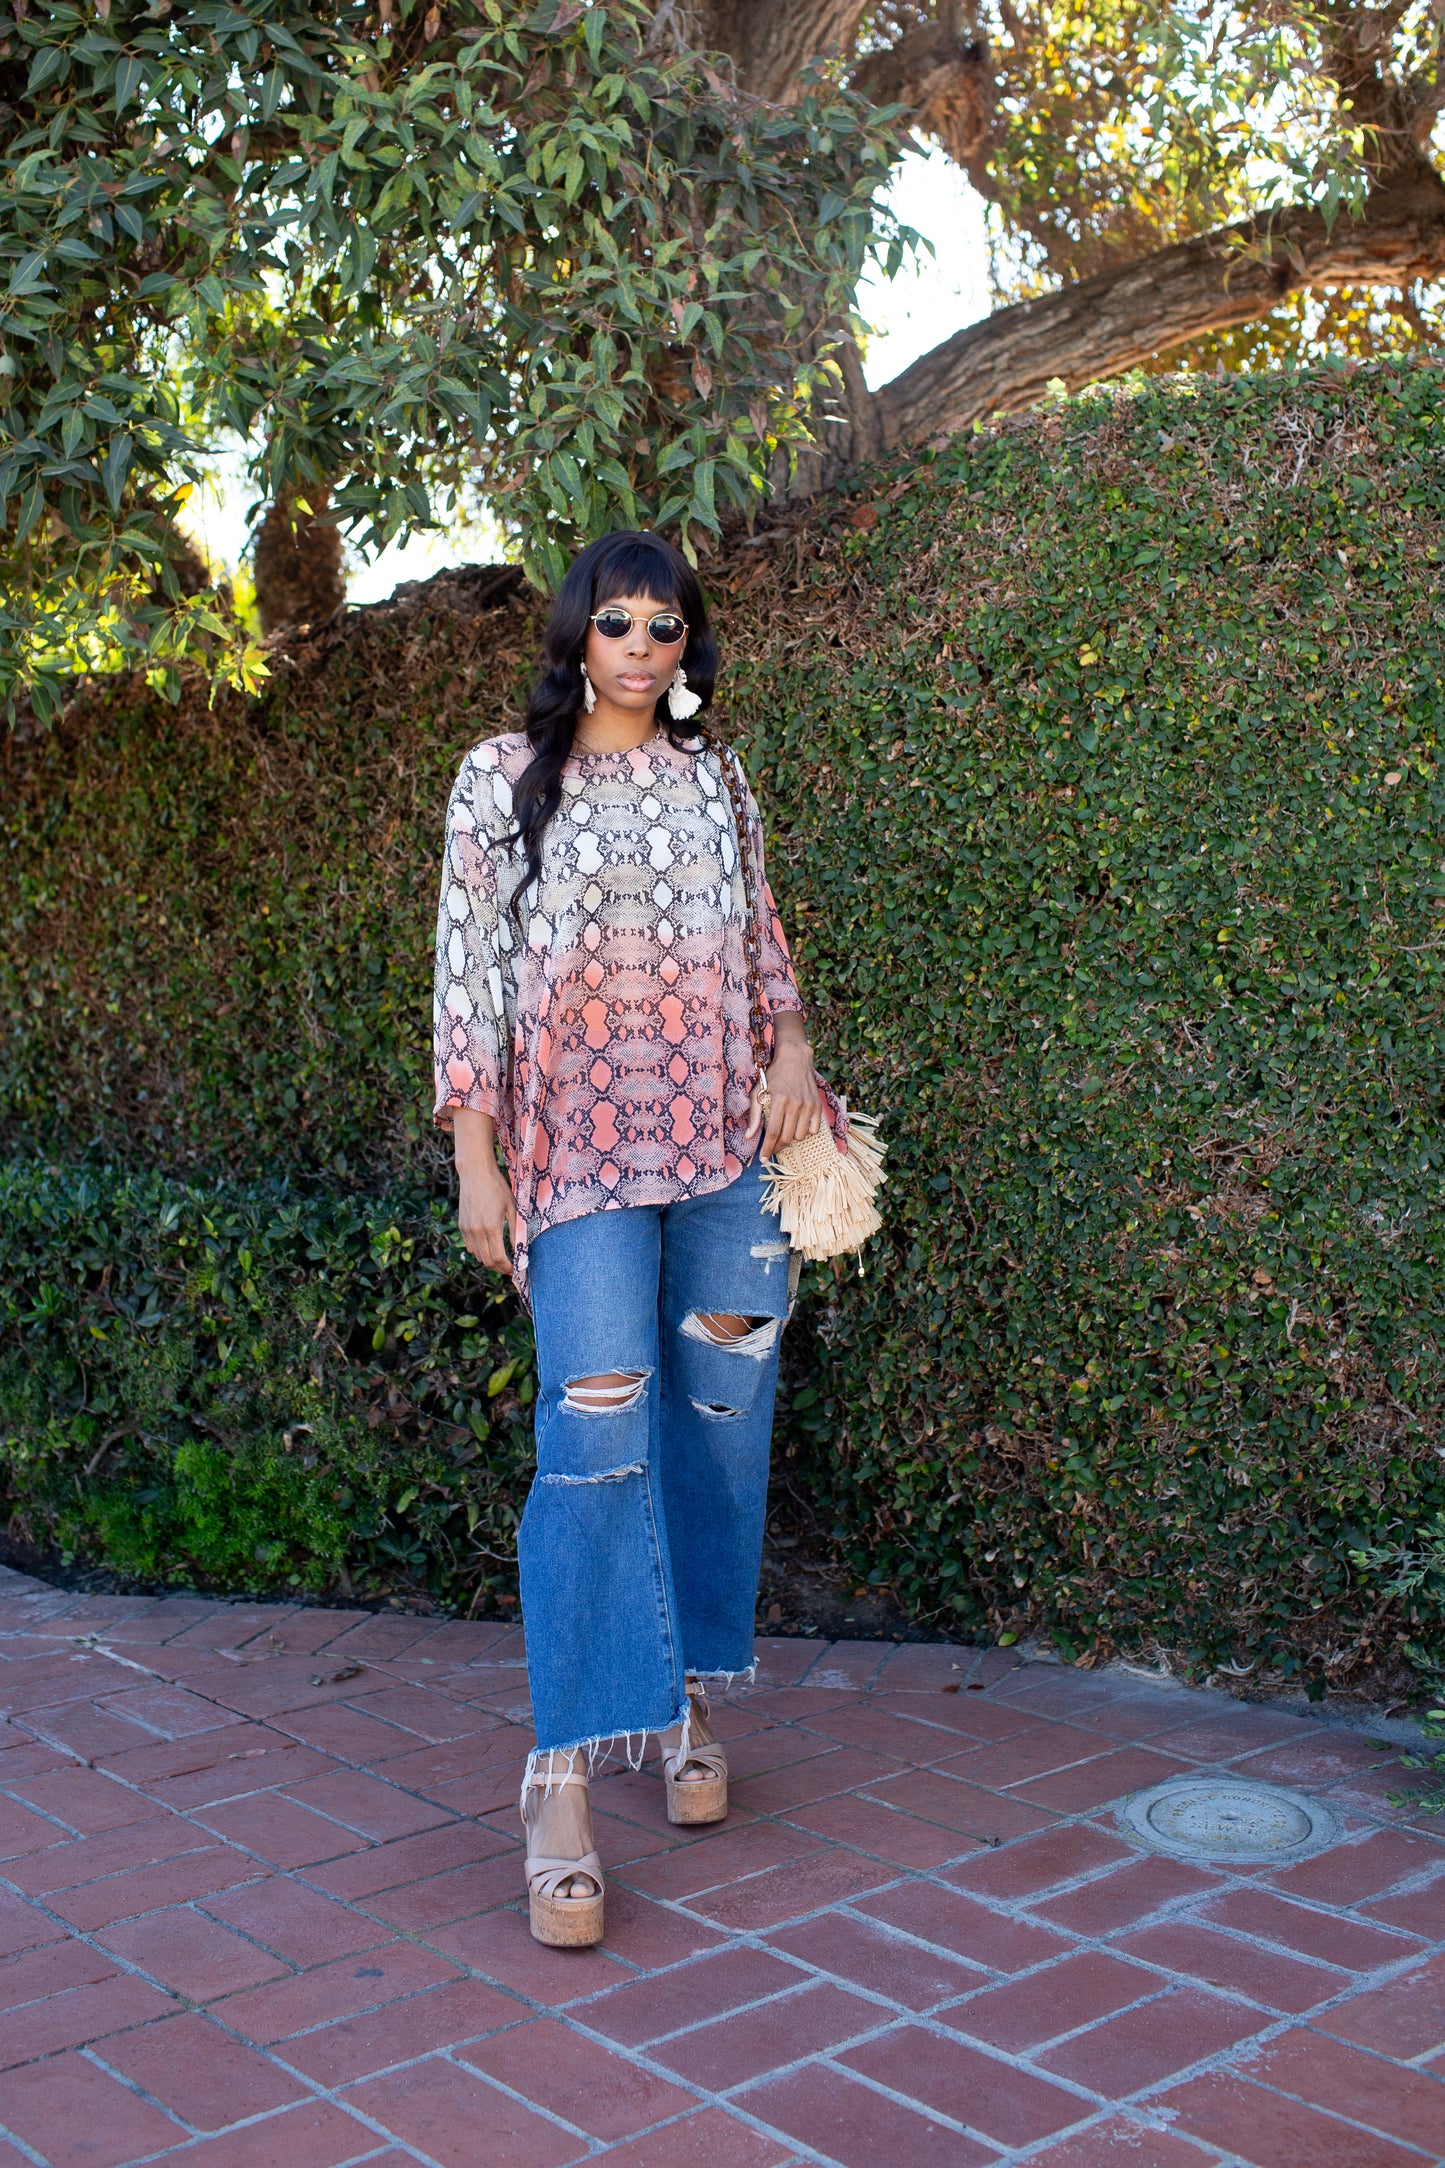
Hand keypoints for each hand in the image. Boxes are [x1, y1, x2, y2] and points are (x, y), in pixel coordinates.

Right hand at [458, 1164, 520, 1274]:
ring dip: (489, 1260)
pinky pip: (470, 1247)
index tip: (514, 1269)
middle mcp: (477, 1231)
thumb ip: (516, 1231)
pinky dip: (479, 1251)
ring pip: (477, 1256)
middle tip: (509, 1267)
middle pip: (487, 1261)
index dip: (507, 1267)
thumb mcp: (512, 1208)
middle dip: (499, 1267)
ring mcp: (467, 1229)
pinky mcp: (461, 1226)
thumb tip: (521, 1250)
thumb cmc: (497, 1188)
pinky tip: (489, 1245)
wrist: (475, 1173)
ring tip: (500, 1256)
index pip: (498, 1257)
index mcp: (491, 1227)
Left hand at [746, 1031, 822, 1158]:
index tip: (763, 1158)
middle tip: (772, 1148)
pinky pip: (813, 1129)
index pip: (774, 1132)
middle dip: (778, 1147)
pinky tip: (798, 1126)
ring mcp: (808, 1105)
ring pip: (800, 1135)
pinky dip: (806, 1132)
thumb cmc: (773, 1076)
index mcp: (778, 1100)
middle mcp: (795, 1104)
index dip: (768, 1148)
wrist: (794, 1060)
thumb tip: (749, 1136)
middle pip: (787, 1137)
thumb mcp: (758, 1092)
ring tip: (785, 1131)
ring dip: (791, 1138)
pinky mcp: (817, 1105)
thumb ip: (754, 1115)